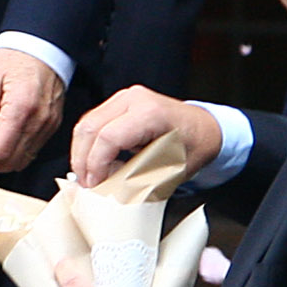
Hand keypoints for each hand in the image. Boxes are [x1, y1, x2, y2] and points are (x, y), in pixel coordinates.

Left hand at [0, 47, 64, 173]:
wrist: (43, 47)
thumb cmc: (16, 58)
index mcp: (21, 108)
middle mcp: (38, 121)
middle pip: (11, 161)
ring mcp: (48, 125)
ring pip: (23, 160)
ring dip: (0, 162)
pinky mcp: (52, 125)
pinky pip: (32, 150)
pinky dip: (14, 154)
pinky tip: (1, 144)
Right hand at [72, 84, 216, 188]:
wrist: (205, 129)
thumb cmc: (193, 148)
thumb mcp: (169, 172)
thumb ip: (136, 180)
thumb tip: (106, 189)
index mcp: (151, 113)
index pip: (108, 137)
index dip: (96, 164)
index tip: (94, 185)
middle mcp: (134, 99)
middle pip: (90, 128)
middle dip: (83, 160)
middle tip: (85, 185)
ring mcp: (125, 97)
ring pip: (87, 124)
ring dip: (82, 152)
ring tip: (87, 177)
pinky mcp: (119, 103)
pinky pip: (94, 121)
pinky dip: (89, 144)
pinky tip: (92, 163)